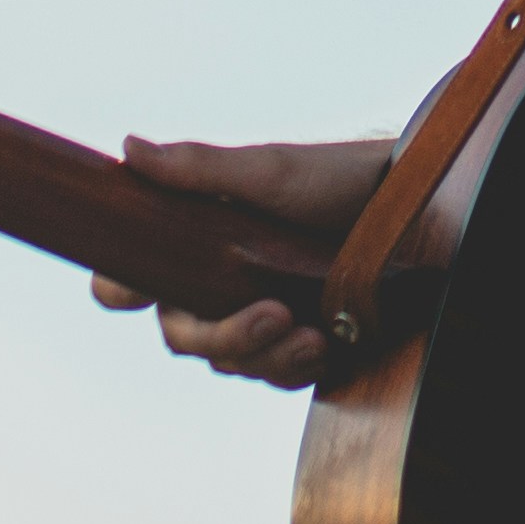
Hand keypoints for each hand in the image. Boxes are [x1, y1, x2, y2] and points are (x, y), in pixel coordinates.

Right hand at [93, 134, 393, 390]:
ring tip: (312, 335)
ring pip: (228, 362)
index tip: (135, 295)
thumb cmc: (332, 175)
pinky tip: (324, 348)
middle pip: (181, 334)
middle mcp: (214, 284)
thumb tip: (129, 149)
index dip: (118, 290)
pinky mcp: (294, 341)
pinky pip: (274, 374)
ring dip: (266, 355)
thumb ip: (199, 168)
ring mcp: (254, 315)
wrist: (406, 201)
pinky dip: (293, 368)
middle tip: (273, 316)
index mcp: (192, 240)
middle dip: (221, 336)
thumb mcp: (268, 170)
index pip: (128, 278)